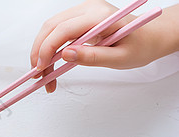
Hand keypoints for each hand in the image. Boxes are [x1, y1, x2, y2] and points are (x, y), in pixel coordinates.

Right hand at [30, 0, 178, 92]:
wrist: (151, 37)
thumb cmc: (140, 46)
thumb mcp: (120, 58)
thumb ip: (93, 57)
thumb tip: (65, 56)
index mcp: (99, 16)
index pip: (64, 29)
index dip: (47, 49)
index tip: (41, 68)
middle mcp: (88, 10)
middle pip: (51, 27)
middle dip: (39, 51)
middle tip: (37, 74)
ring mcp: (82, 14)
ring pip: (50, 30)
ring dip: (42, 52)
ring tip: (44, 76)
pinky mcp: (79, 21)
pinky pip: (58, 34)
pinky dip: (50, 51)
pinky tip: (51, 67)